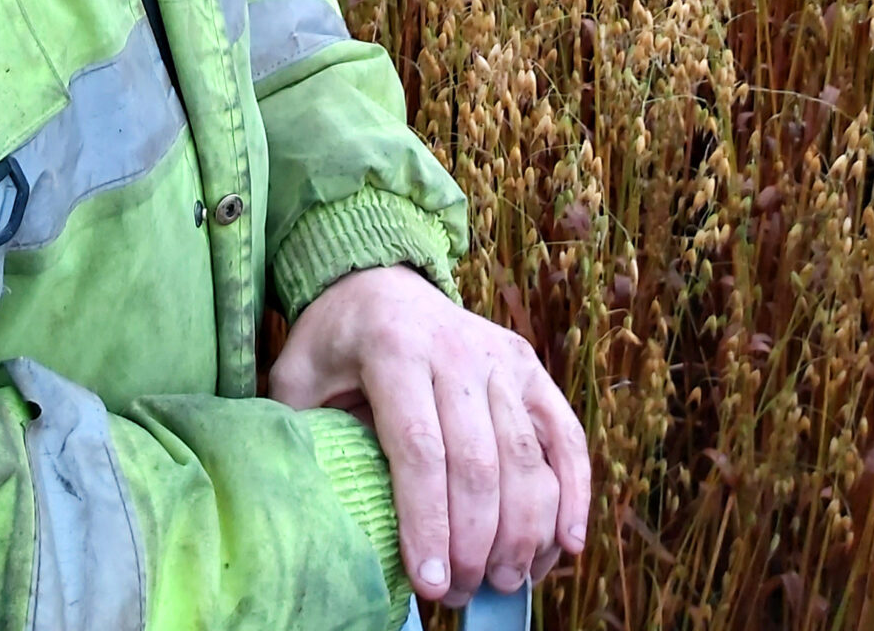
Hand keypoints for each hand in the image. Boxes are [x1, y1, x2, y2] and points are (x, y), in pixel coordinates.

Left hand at [268, 264, 590, 610]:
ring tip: (504, 581)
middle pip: (477, 462)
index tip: (429, 584)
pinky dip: (575, 493)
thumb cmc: (335, 342)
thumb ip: (303, 432)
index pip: (419, 449)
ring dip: (523, 532)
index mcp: (393, 349)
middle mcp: (455, 349)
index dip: (427, 523)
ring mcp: (499, 357)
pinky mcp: (529, 367)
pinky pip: (565, 435)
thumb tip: (315, 511)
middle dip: (475, 542)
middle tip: (463, 594)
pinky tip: (567, 545)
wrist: (379, 280)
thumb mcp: (299, 375)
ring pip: (526, 457)